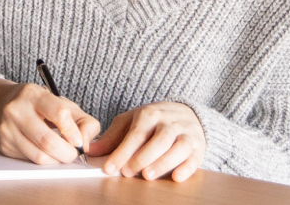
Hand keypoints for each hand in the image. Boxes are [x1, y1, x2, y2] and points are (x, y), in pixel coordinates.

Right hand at [0, 78, 100, 164]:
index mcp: (33, 94)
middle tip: (74, 153)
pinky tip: (46, 152)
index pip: (59, 113)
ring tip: (61, 154)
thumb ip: (83, 121)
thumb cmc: (36, 105)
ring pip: (38, 155)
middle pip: (47, 140)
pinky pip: (30, 160)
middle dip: (67, 153)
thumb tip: (86, 144)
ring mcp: (7, 128)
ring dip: (56, 160)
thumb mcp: (62, 103)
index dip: (73, 131)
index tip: (79, 141)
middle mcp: (16, 110)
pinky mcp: (4, 145)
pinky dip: (44, 160)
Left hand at [85, 102, 205, 180]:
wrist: (187, 113)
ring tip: (146, 175)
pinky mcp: (198, 148)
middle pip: (158, 140)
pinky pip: (194, 158)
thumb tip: (92, 151)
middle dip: (142, 157)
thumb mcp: (131, 122)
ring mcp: (186, 134)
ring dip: (162, 163)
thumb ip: (113, 137)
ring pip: (178, 148)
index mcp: (149, 115)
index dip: (121, 152)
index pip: (135, 135)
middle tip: (127, 172)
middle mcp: (169, 123)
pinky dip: (187, 168)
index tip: (109, 168)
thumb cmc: (154, 120)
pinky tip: (176, 177)